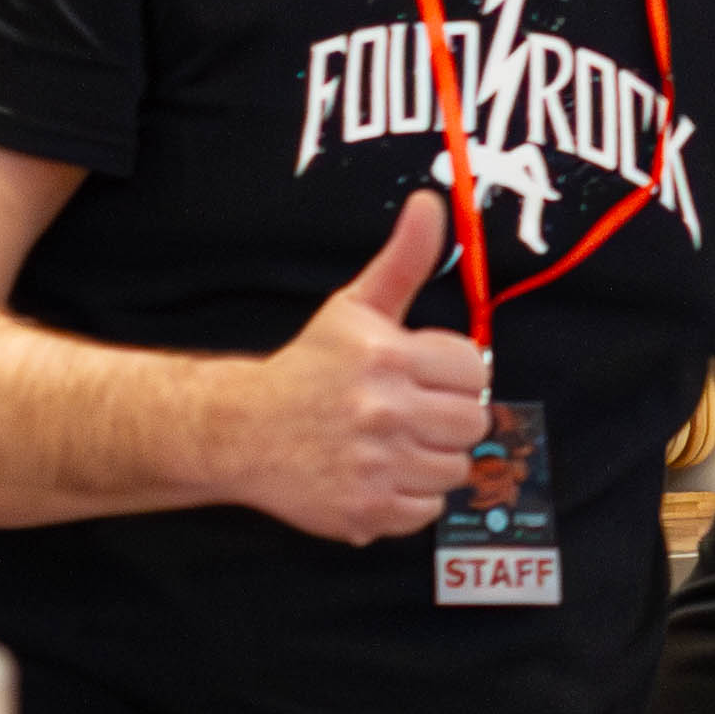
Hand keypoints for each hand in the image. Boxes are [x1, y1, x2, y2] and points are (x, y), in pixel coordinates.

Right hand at [237, 194, 492, 542]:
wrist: (239, 430)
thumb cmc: (309, 367)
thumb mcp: (356, 307)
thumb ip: (405, 259)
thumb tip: (433, 203)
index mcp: (388, 357)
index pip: (476, 370)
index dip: (453, 374)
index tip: (422, 376)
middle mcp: (382, 411)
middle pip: (473, 423)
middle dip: (446, 418)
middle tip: (409, 413)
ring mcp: (374, 464)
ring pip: (455, 469)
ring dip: (430, 459)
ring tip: (391, 444)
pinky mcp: (364, 510)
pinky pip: (426, 510)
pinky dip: (408, 499)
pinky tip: (377, 475)